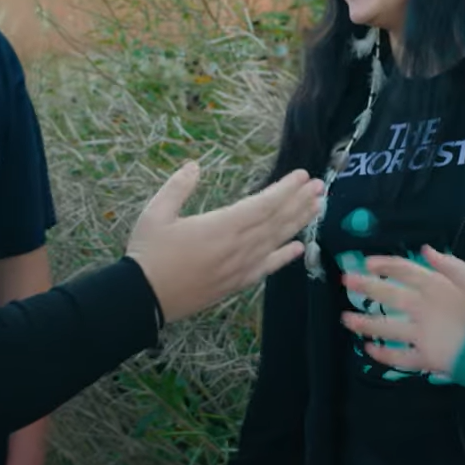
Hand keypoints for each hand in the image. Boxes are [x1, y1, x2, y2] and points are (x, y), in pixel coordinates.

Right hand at [126, 163, 320, 322]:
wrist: (144, 298)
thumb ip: (178, 187)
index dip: (286, 189)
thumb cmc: (148, 253)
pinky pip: (267, 268)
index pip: (264, 204)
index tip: (303, 176)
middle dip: (300, 202)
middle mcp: (238, 247)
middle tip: (320, 186)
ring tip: (317, 207)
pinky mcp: (236, 283)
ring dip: (298, 223)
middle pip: (277, 221)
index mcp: (221, 226)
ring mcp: (239, 267)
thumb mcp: (155, 213)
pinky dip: (284, 257)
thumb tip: (194, 166)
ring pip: (276, 241)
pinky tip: (298, 247)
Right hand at [339, 246, 464, 376]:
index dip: (387, 265)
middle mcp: (425, 309)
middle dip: (369, 289)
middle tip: (346, 282)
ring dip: (367, 324)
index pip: (406, 272)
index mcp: (436, 288)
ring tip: (346, 319)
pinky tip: (369, 350)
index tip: (366, 262)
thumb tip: (424, 250)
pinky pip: (402, 357)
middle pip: (391, 297)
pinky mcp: (428, 357)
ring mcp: (424, 334)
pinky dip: (386, 355)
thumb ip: (449, 266)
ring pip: (389, 328)